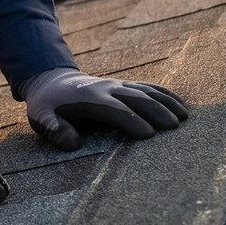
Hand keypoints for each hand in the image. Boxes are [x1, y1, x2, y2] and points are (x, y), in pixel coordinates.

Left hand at [22, 67, 187, 150]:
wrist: (52, 81)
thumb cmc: (48, 106)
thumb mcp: (41, 117)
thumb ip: (54, 130)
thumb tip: (72, 143)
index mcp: (89, 99)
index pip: (114, 109)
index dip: (131, 121)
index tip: (149, 135)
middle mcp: (107, 88)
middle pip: (136, 98)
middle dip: (156, 111)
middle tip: (174, 127)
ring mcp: (118, 84)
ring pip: (146, 90)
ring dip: (166, 102)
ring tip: (184, 117)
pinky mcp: (124, 85)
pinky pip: (148, 86)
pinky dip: (165, 94)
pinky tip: (181, 104)